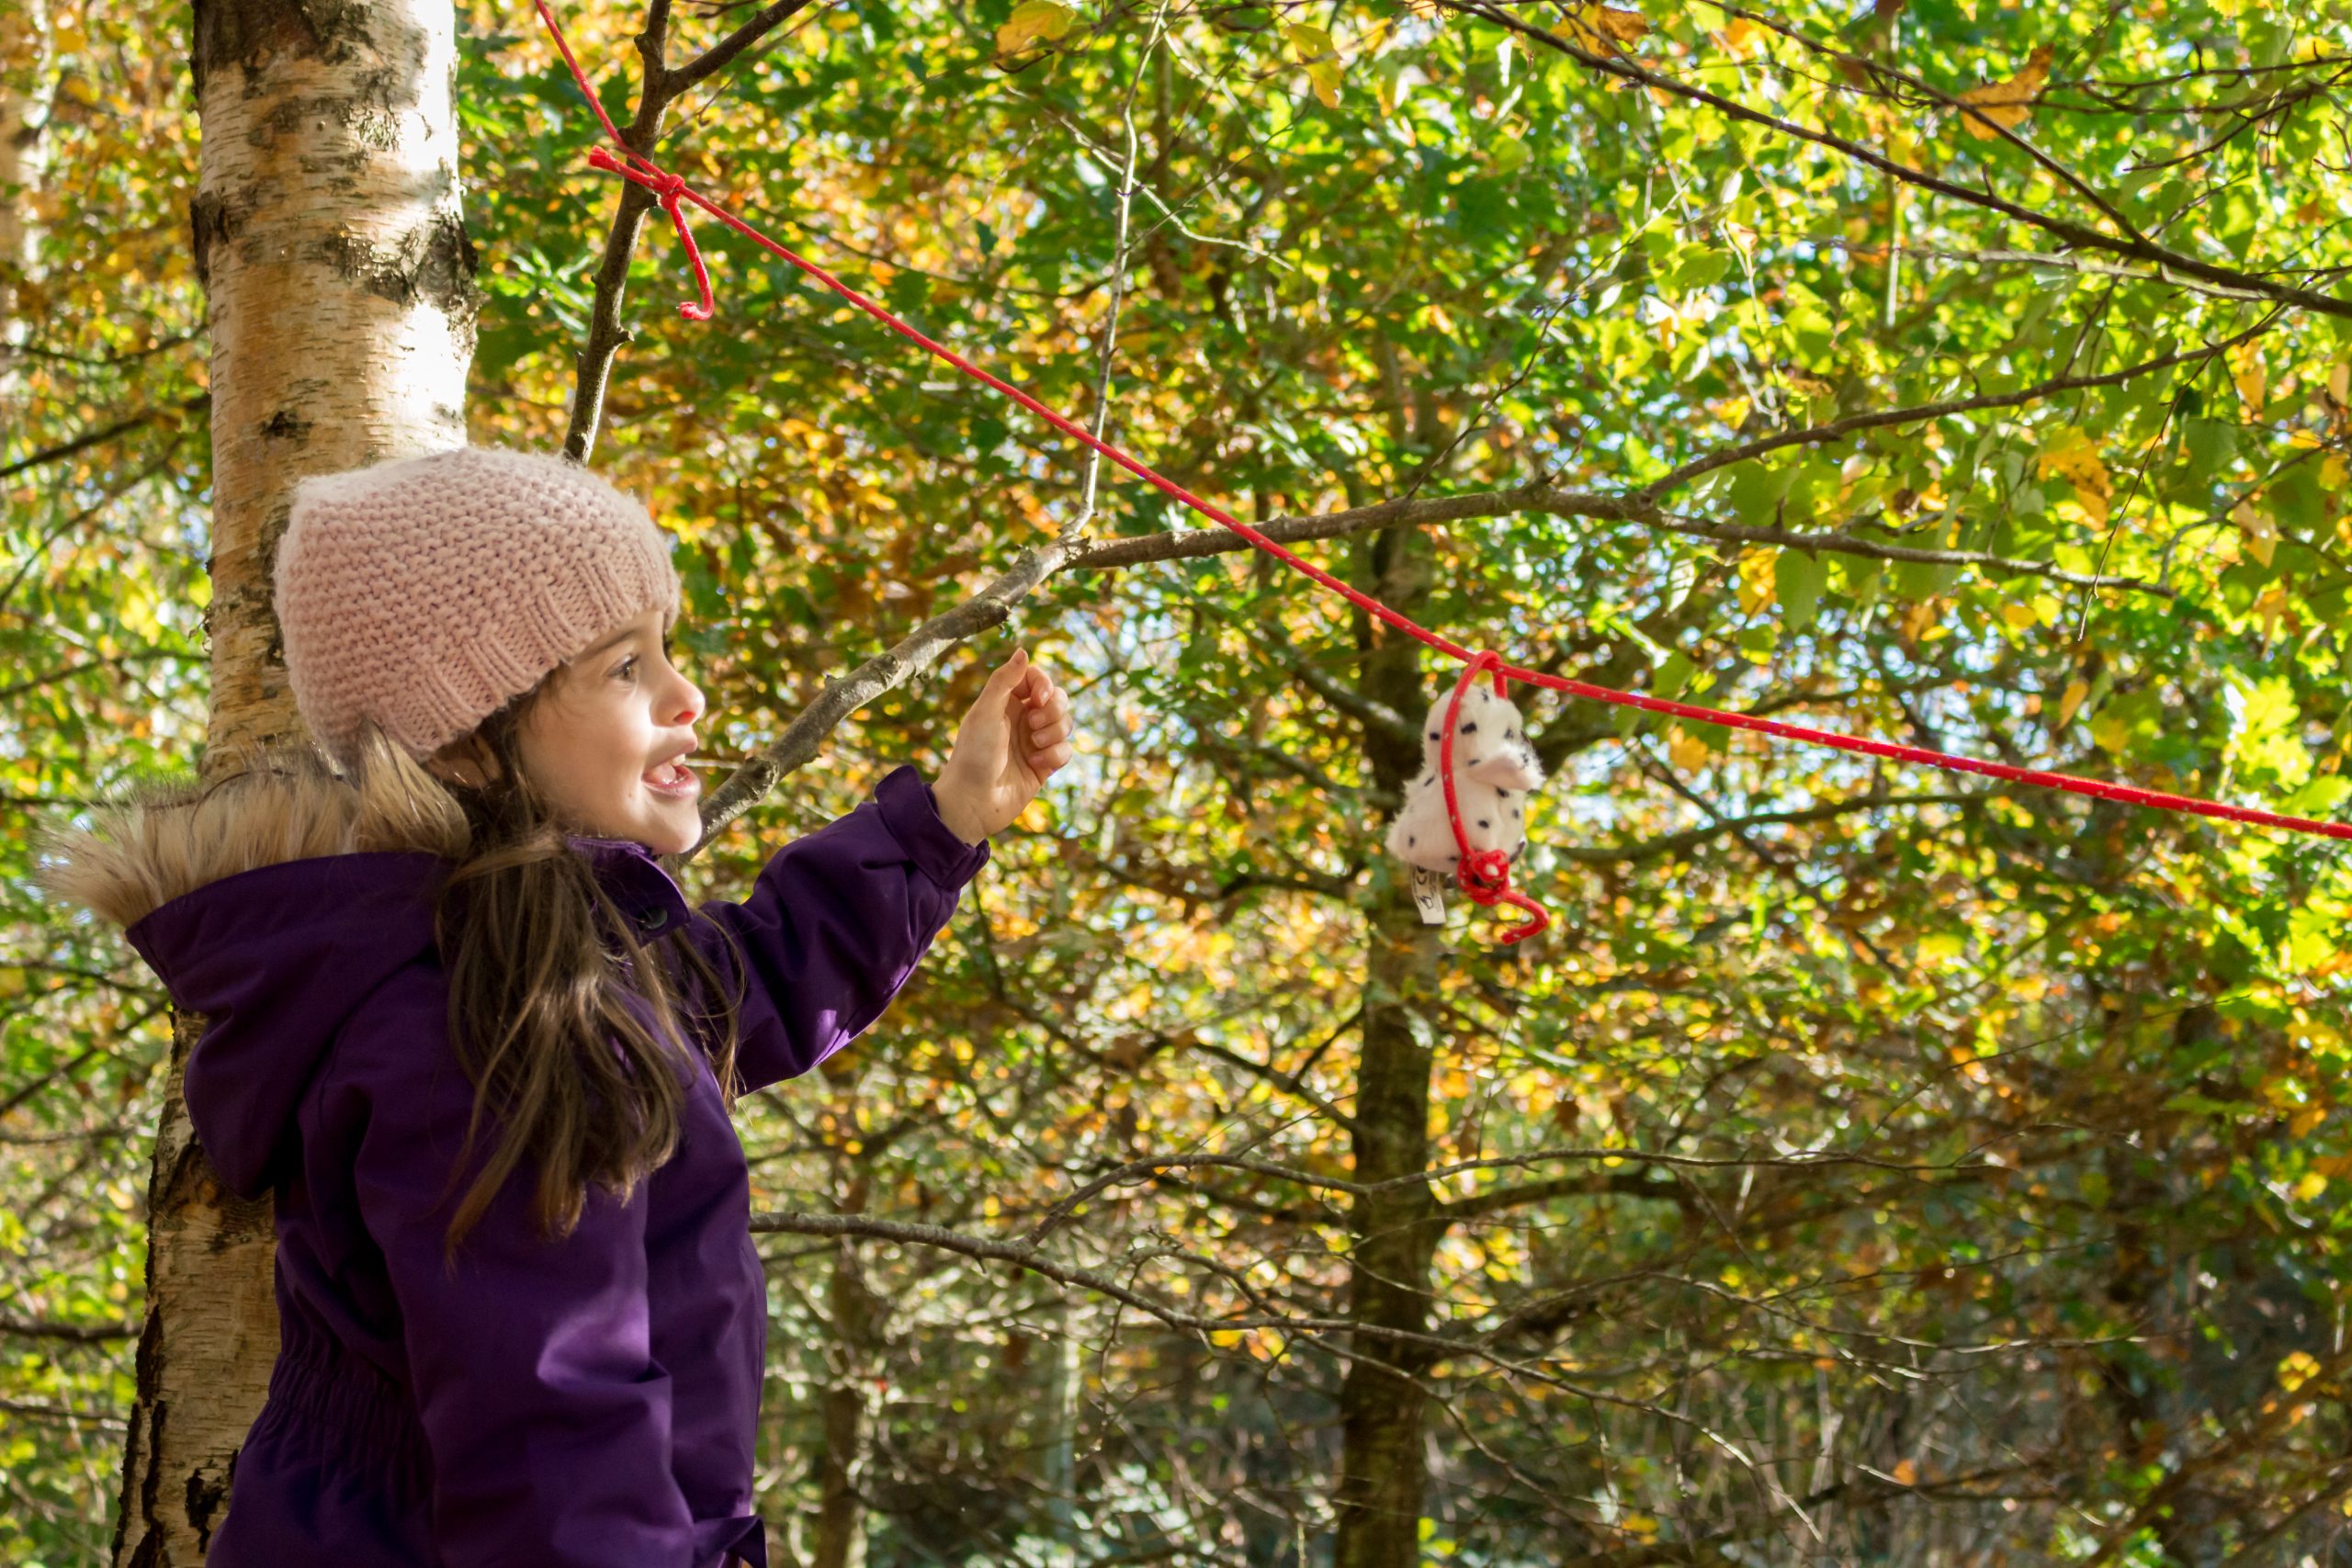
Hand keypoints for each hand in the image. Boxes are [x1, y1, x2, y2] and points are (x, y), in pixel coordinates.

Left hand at [931, 648, 1075, 845]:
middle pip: (1057, 699)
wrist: (973, 802)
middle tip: (1034, 724)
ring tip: (1034, 746)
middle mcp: (1021, 719)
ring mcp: (1034, 742)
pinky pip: (1065, 750)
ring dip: (1054, 733)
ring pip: (1064, 724)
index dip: (1044, 684)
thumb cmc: (973, 755)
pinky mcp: (1044, 765)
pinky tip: (1036, 765)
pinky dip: (1055, 755)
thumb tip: (1023, 650)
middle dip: (1053, 709)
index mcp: (1004, 702)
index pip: (1036, 678)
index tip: (1038, 697)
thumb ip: (1004, 680)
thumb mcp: (985, 712)